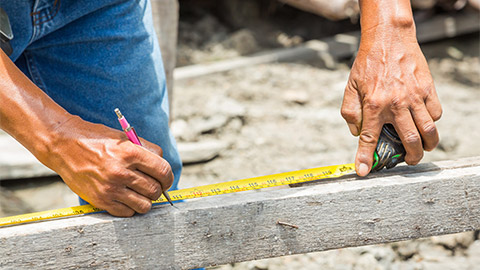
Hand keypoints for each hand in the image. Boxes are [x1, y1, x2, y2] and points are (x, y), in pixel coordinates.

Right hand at [38, 116, 173, 216]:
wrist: (64, 145)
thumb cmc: (97, 139)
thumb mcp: (125, 138)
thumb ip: (147, 151)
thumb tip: (164, 168)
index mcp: (130, 153)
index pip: (163, 171)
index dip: (168, 177)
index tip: (166, 180)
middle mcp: (121, 172)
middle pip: (155, 189)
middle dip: (158, 189)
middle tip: (152, 185)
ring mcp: (110, 188)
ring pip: (145, 205)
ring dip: (146, 200)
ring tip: (140, 192)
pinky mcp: (100, 200)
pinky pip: (127, 212)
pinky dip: (131, 207)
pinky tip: (126, 197)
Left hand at [341, 25, 441, 176]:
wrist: (388, 39)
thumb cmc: (366, 65)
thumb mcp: (349, 88)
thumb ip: (350, 113)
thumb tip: (358, 133)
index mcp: (373, 105)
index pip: (369, 139)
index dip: (365, 158)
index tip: (364, 172)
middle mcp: (396, 104)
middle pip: (409, 141)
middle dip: (410, 158)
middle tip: (408, 161)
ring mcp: (414, 97)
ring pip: (428, 130)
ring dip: (427, 145)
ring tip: (422, 148)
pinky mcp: (428, 89)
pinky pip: (435, 114)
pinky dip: (432, 123)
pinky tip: (424, 123)